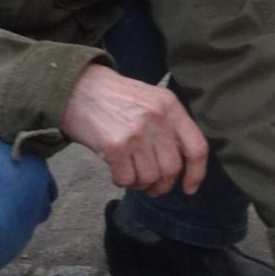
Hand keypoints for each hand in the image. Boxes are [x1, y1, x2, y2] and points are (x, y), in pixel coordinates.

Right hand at [60, 63, 208, 196]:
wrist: (78, 87)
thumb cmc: (115, 97)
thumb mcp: (151, 100)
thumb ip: (169, 126)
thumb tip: (181, 164)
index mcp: (170, 106)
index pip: (196, 147)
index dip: (196, 173)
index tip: (188, 188)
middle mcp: (157, 118)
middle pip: (172, 168)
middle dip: (162, 185)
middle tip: (152, 187)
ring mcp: (136, 132)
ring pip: (149, 177)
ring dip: (141, 185)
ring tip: (131, 177)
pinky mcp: (115, 145)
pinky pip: (127, 179)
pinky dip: (122, 182)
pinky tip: (117, 172)